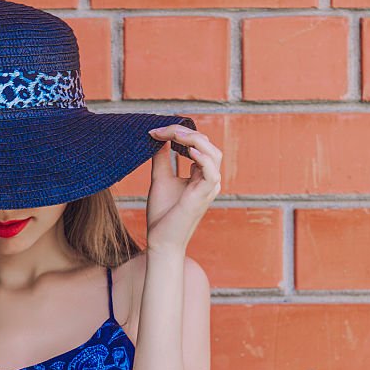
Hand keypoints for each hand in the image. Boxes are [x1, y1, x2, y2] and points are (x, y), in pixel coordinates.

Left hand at [146, 124, 221, 252]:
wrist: (161, 240)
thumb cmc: (162, 214)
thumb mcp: (160, 178)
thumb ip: (162, 158)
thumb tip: (160, 138)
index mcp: (201, 174)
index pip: (197, 144)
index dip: (178, 133)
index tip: (156, 131)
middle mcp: (209, 179)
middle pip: (207, 145)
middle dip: (185, 132)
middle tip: (162, 130)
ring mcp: (209, 187)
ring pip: (213, 154)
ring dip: (193, 140)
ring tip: (174, 135)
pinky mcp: (205, 195)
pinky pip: (211, 172)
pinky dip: (202, 158)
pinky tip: (187, 150)